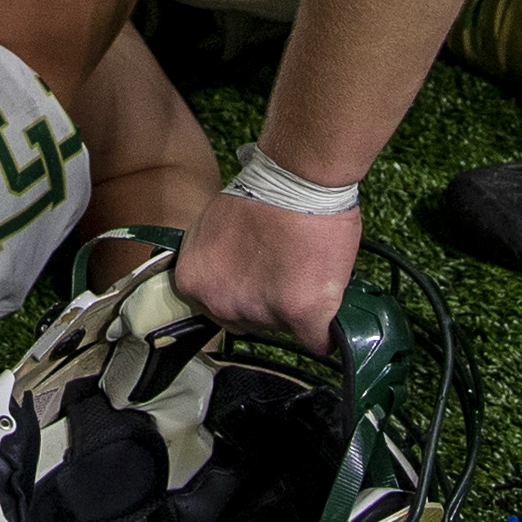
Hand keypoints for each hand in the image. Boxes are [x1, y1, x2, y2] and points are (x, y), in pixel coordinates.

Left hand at [171, 186, 358, 352]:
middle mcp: (220, 304)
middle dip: (266, 303)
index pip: (214, 308)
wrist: (295, 179)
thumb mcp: (212, 227)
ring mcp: (259, 312)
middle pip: (247, 323)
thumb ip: (216, 261)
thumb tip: (230, 275)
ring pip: (282, 328)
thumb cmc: (261, 193)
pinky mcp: (300, 313)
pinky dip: (325, 332)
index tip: (254, 278)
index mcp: (193, 281)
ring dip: (296, 310)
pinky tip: (328, 316)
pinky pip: (317, 341)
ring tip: (306, 270)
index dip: (239, 290)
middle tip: (283, 271)